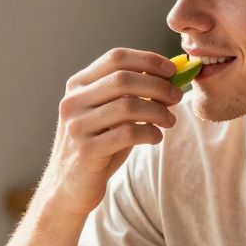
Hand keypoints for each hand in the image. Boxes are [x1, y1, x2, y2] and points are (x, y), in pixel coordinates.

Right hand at [40, 48, 181, 217]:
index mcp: (77, 86)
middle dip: (158, 86)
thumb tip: (169, 76)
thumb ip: (130, 95)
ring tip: (170, 121)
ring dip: (158, 111)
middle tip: (177, 96)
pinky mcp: (87, 151)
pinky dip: (149, 133)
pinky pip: (127, 134)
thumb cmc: (97, 146)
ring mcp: (77, 126)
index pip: (115, 58)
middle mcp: (73, 102)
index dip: (148, 60)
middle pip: (124, 79)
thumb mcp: (108, 115)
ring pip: (127, 106)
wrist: (69, 187)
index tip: (172, 70)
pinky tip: (156, 137)